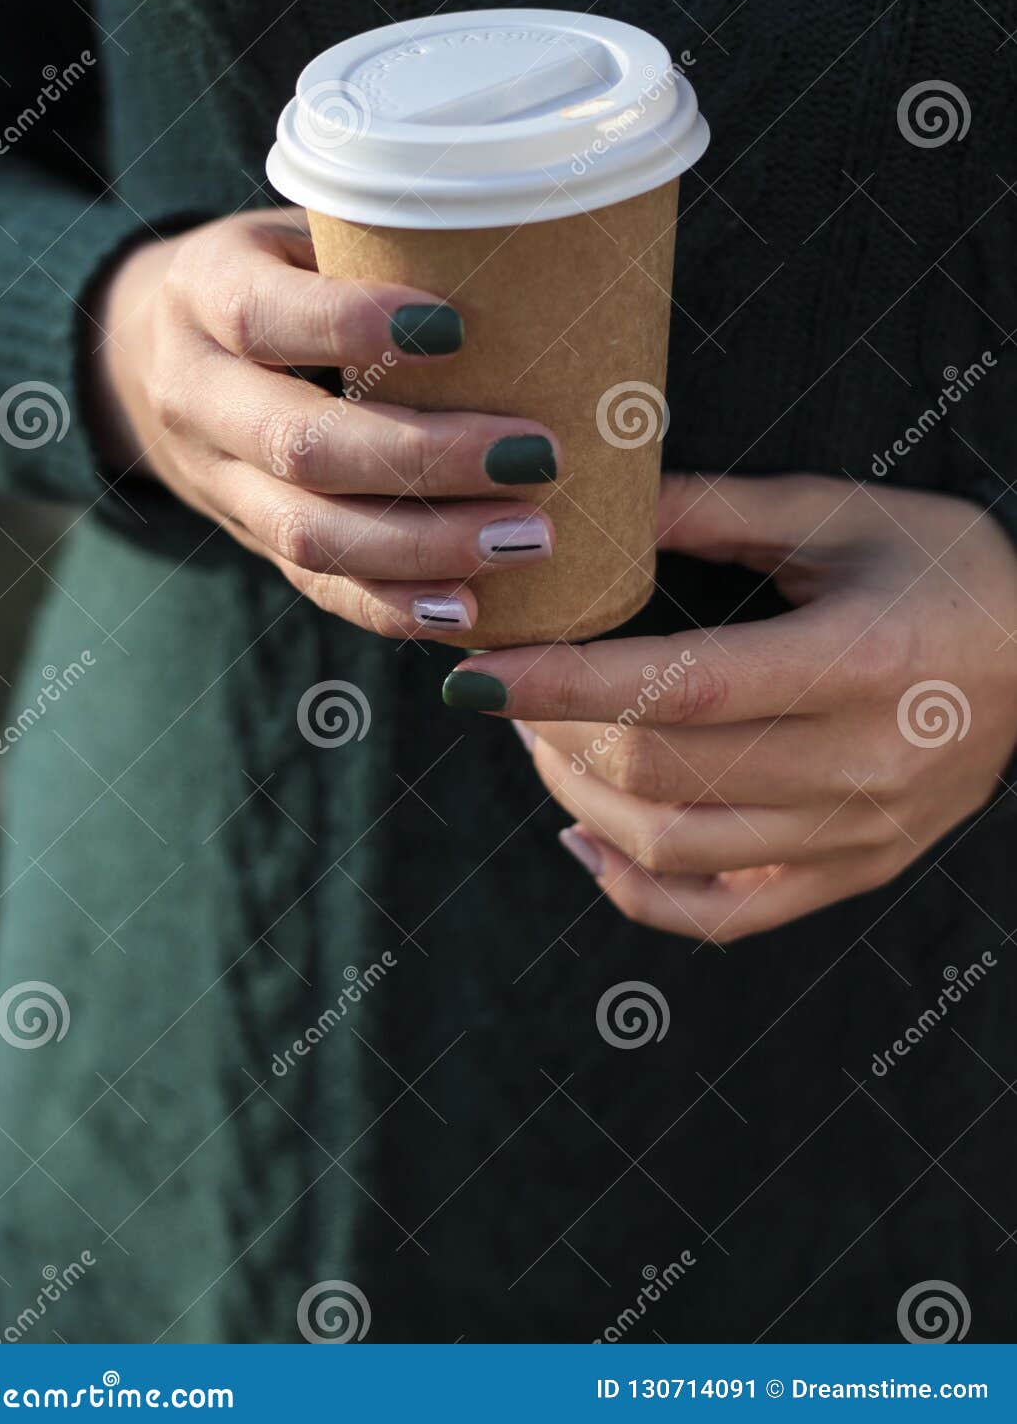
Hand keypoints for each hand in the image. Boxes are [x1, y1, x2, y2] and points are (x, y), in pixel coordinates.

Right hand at [89, 210, 560, 637]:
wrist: (153, 350)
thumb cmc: (276, 273)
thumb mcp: (300, 232)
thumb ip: (381, 247)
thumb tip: (545, 269)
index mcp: (203, 292)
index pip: (262, 317)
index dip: (351, 326)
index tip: (458, 328)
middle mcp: (194, 393)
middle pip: (298, 445)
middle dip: (423, 460)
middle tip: (538, 457)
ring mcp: (215, 478)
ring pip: (307, 531)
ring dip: (424, 544)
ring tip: (527, 537)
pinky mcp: (249, 538)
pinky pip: (314, 584)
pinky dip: (391, 605)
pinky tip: (468, 608)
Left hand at [441, 473, 1016, 940]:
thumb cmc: (945, 569)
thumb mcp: (842, 514)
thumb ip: (715, 509)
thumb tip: (595, 506)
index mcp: (859, 660)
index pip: (681, 688)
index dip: (565, 683)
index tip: (478, 668)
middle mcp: (859, 764)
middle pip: (663, 774)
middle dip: (555, 732)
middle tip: (509, 687)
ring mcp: (856, 835)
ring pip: (675, 850)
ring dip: (579, 798)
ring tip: (540, 741)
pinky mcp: (852, 875)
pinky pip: (721, 917)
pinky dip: (633, 889)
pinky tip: (585, 835)